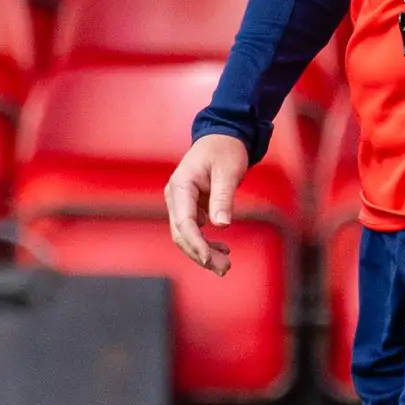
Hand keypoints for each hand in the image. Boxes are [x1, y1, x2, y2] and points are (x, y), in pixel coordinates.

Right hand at [161, 133, 249, 276]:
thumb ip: (223, 197)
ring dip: (203, 252)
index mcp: (180, 185)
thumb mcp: (228, 171)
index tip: (208, 260)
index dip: (195, 243)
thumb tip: (221, 224)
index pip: (184, 222)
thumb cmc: (225, 149)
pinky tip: (222, 250)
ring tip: (225, 265)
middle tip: (224, 268)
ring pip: (186, 236)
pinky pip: (194, 231)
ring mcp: (181, 203)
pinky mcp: (190, 207)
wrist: (223, 136)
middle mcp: (176, 196)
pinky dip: (206, 243)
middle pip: (182, 234)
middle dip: (201, 254)